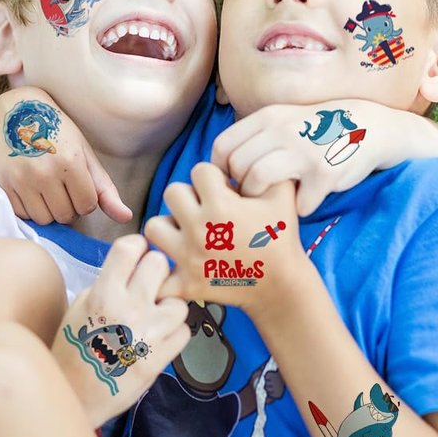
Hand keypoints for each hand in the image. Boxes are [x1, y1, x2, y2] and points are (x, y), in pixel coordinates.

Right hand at [0, 87, 130, 224]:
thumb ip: (105, 189)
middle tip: (62, 187)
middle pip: (65, 216)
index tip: (79, 185)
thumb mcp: (85, 154)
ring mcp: (22, 179)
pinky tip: (31, 189)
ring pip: (43, 219)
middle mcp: (45, 173)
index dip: (86, 199)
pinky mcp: (4, 184)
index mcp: (71, 162)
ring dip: (49, 210)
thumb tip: (126, 218)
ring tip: (47, 189)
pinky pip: (23, 214)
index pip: (87, 206)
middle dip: (68, 206)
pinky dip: (30, 208)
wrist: (16, 112)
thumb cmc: (57, 132)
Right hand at [52, 234, 188, 426]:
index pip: (129, 248)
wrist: (74, 396)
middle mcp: (128, 309)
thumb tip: (132, 269)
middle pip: (159, 264)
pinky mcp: (159, 360)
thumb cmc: (72, 349)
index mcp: (103, 294)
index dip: (136, 246)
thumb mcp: (79, 307)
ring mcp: (147, 335)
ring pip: (179, 301)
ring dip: (169, 306)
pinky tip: (159, 337)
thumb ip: (107, 284)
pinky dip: (175, 333)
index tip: (137, 253)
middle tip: (150, 284)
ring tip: (155, 316)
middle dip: (156, 271)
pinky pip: (184, 332)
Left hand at [145, 163, 299, 311]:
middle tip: (204, 209)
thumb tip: (245, 151)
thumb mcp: (281, 195)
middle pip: (172, 192)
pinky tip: (173, 265)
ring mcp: (189, 257)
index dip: (212, 177)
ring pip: (154, 226)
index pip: (198, 170)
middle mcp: (200, 229)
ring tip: (187, 232)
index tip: (224, 191)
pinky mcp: (186, 283)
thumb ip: (263, 166)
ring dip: (169, 226)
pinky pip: (156, 275)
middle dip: (188, 196)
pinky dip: (160, 272)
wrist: (282, 285)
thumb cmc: (280, 237)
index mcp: (221, 206)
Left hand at [211, 101, 437, 215]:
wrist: (367, 127)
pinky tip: (305, 201)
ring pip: (256, 180)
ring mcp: (302, 151)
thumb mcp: (281, 121)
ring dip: (258, 199)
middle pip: (236, 166)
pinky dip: (299, 208)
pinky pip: (296, 202)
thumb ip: (252, 138)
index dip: (218, 170)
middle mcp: (281, 130)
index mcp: (267, 118)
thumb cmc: (314, 131)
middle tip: (251, 196)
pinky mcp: (324, 173)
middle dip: (239, 187)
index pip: (223, 145)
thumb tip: (216, 168)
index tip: (229, 183)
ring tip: (270, 202)